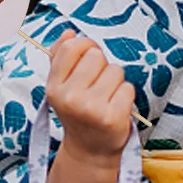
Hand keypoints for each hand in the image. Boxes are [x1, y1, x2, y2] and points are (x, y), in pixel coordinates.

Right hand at [45, 31, 134, 161]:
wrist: (89, 149)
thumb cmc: (78, 113)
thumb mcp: (62, 86)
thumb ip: (61, 57)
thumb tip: (69, 33)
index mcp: (54, 87)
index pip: (72, 47)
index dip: (86, 46)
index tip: (89, 57)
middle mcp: (70, 98)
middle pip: (96, 56)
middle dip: (102, 67)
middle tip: (98, 86)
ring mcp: (91, 108)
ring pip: (115, 71)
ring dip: (115, 82)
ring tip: (107, 98)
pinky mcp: (112, 117)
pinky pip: (128, 88)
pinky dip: (125, 96)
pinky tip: (115, 107)